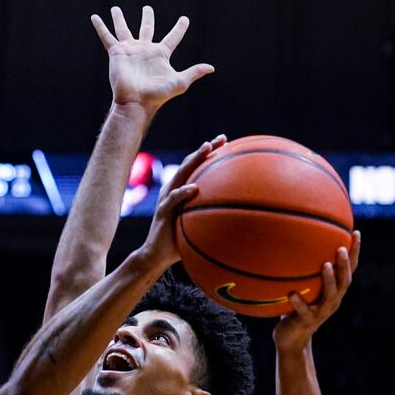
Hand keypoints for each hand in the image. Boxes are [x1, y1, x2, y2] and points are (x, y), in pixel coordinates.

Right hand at [91, 6, 212, 113]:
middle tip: (148, 8)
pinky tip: (94, 17)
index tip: (184, 19)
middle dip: (147, 18)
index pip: (172, 38)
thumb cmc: (157, 95)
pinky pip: (107, 37)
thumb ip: (193, 73)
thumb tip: (211, 68)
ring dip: (120, 19)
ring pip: (124, 29)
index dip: (179, 28)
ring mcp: (130, 50)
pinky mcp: (116, 53)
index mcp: (160, 55)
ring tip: (115, 8)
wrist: (136, 102)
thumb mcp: (179, 82)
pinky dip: (100, 27)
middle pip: (147, 29)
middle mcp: (144, 50)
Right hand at [139, 134, 225, 267]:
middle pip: (189, 163)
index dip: (209, 152)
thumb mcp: (197, 226)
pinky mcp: (163, 211)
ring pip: (181, 174)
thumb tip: (238, 218)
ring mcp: (167, 198)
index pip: (196, 166)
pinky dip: (184, 192)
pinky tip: (194, 188)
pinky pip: (174, 199)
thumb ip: (210, 217)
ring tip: (207, 149)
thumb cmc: (179, 242)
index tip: (226, 141)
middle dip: (205, 149)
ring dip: (194, 160)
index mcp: (181, 190)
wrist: (156, 255)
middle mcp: (173, 189)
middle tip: (221, 139)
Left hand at [273, 233, 359, 353]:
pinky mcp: (306, 322)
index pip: (349, 270)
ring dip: (329, 280)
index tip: (356, 233)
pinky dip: (298, 302)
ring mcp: (321, 312)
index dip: (354, 252)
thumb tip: (297, 240)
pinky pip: (304, 311)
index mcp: (335, 291)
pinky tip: (291, 294)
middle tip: (341, 248)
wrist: (292, 339)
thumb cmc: (297, 307)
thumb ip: (306, 270)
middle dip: (344, 265)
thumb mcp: (305, 288)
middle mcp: (332, 301)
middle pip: (344, 281)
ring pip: (329, 296)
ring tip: (326, 265)